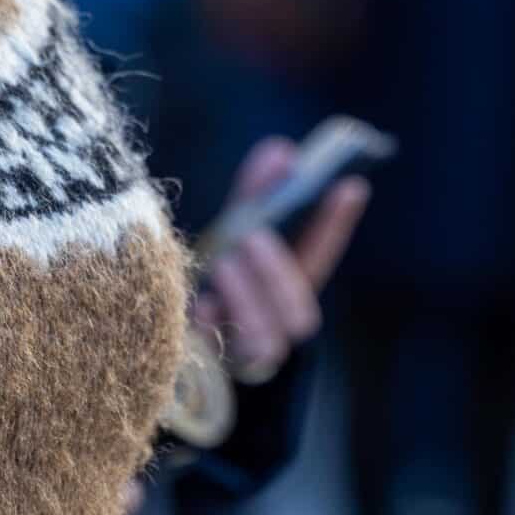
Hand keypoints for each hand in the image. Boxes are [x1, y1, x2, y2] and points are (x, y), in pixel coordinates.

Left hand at [193, 136, 370, 385]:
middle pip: (300, 316)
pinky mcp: (207, 363)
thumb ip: (256, 193)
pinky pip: (215, 355)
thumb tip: (282, 151)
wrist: (167, 329)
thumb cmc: (214, 272)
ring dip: (246, 300)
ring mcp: (242, 349)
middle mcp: (273, 322)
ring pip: (265, 345)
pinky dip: (208, 324)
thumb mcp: (233, 229)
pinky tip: (200, 303)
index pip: (322, 254)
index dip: (336, 223)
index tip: (347, 185)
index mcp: (287, 284)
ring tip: (223, 265)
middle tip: (254, 237)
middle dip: (280, 275)